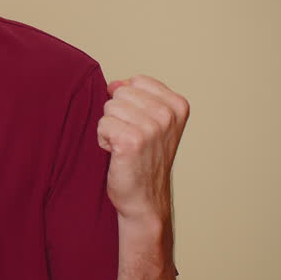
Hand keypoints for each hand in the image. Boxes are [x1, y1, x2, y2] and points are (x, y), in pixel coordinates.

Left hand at [97, 75, 189, 223]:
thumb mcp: (152, 121)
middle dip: (119, 115)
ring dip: (111, 128)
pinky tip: (118, 154)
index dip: (130, 103)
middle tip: (132, 139)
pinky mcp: (131, 141)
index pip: (136, 80)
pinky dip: (103, 140)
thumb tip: (115, 83)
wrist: (145, 199)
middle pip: (121, 93)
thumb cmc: (145, 159)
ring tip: (126, 147)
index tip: (141, 126)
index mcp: (178, 105)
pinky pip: (102, 124)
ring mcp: (151, 127)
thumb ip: (137, 96)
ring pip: (109, 108)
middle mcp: (168, 115)